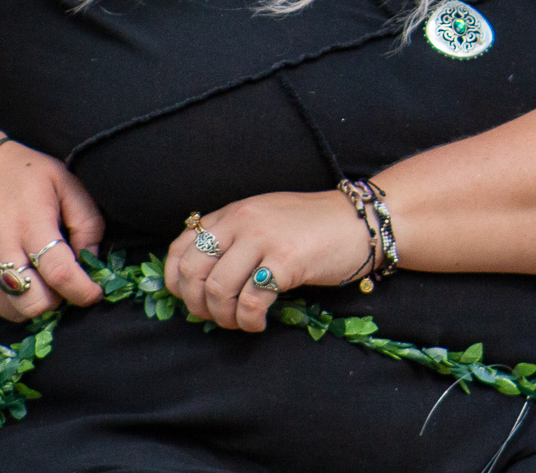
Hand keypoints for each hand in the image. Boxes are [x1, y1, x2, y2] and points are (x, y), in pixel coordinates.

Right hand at [0, 140, 106, 322]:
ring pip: (11, 311)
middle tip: (58, 281)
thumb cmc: (26, 175)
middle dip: (55, 300)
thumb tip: (90, 260)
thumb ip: (87, 222)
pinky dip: (3, 298)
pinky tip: (9, 273)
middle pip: (33, 303)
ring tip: (35, 276)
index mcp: (29, 223)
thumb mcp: (67, 183)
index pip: (60, 274)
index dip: (82, 291)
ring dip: (30, 301)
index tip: (93, 293)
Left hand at [164, 190, 374, 331]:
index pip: (181, 247)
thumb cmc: (313, 227)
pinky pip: (250, 302)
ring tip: (241, 322)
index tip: (191, 300)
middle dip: (198, 305)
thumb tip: (201, 279)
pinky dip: (249, 321)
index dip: (176, 282)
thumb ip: (234, 237)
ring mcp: (264, 239)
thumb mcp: (265, 220)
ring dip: (224, 318)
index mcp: (233, 212)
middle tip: (217, 317)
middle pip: (193, 272)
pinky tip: (261, 322)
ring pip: (217, 290)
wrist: (360, 222)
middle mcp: (243, 221)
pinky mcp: (286, 260)